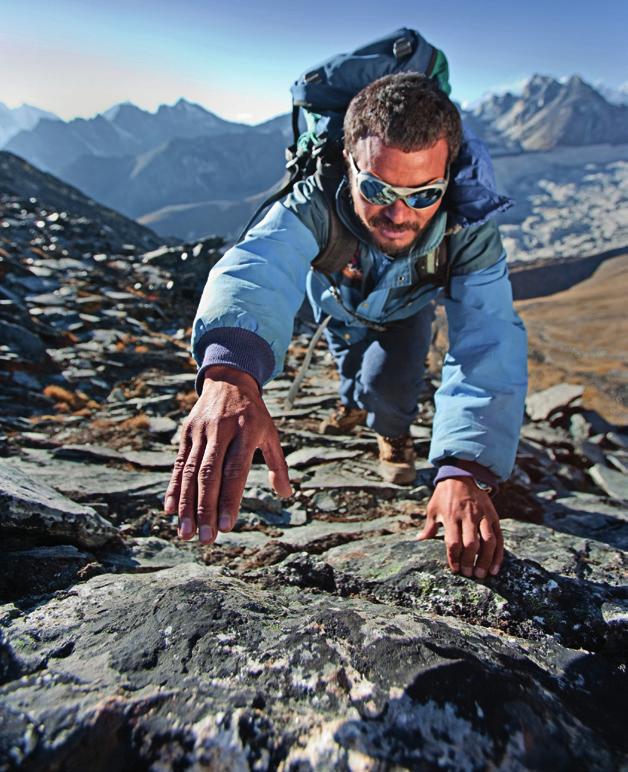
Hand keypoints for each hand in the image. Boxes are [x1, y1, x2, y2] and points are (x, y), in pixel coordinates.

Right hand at [164, 365, 291, 543]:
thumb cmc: (254, 414)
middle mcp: (220, 431)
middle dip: (206, 509)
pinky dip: (173, 488)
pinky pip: (178, 464)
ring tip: (186, 533)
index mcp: (246, 431)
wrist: (228, 380)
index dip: (230, 499)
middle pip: (210, 475)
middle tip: (206, 539)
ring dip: (187, 505)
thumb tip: (286, 493)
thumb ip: (278, 464)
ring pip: (191, 473)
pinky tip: (170, 510)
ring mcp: (201, 432)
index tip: (227, 526)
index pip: (235, 471)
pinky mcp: (186, 433)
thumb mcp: (271, 433)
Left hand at [417, 477, 503, 577]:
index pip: (453, 542)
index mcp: (451, 516)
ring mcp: (482, 516)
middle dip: (470, 561)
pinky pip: (498, 537)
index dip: (454, 558)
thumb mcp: (433, 507)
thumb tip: (419, 540)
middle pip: (471, 544)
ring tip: (483, 574)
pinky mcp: (493, 516)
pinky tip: (495, 566)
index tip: (455, 569)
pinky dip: (498, 553)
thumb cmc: (444, 494)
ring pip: (488, 541)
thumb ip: (429, 525)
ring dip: (486, 560)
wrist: (462, 474)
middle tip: (469, 574)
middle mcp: (468, 516)